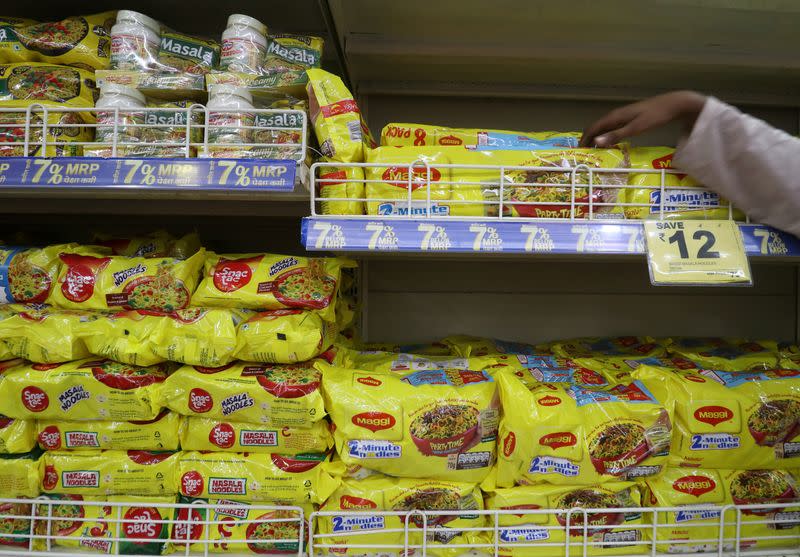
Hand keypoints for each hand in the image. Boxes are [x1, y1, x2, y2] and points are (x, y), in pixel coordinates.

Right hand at [580, 91, 706, 147]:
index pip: (593, 128)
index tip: (578, 152)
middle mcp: (616, 115)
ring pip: (604, 128)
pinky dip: (606, 136)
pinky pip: (612, 128)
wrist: (673, 104)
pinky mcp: (629, 118)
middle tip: (585, 154)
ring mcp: (623, 116)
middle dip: (588, 139)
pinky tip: (610, 144)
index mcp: (615, 117)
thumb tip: (596, 142)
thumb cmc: (655, 116)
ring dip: (597, 138)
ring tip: (594, 151)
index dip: (584, 139)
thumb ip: (616, 135)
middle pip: (596, 127)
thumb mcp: (635, 128)